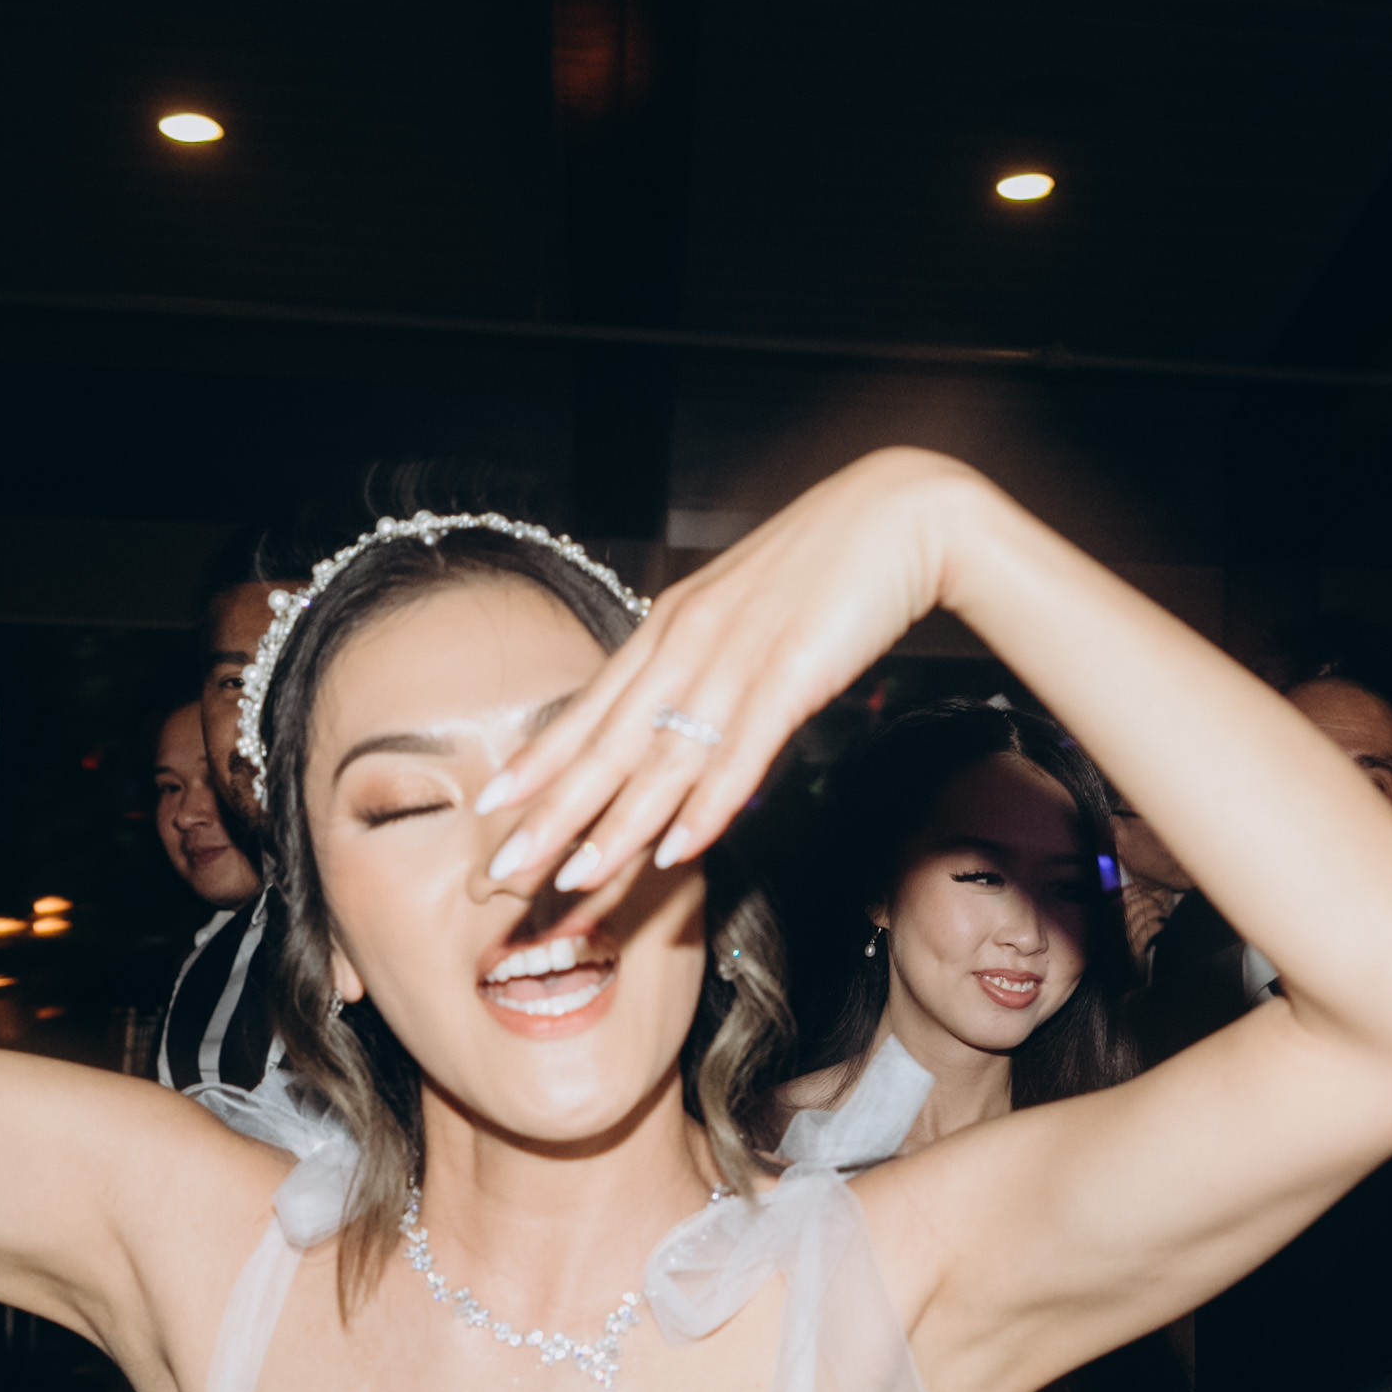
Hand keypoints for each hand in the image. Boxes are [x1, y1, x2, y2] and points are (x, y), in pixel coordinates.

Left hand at [476, 447, 974, 899]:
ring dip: (616, 824)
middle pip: (608, 740)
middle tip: (505, 865)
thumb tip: (682, 720)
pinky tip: (678, 848)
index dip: (538, 760)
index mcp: (672, 623)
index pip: (591, 706)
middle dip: (552, 810)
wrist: (902, 515)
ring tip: (575, 876)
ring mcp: (737, 655)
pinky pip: (740, 750)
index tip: (489, 804)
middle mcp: (689, 639)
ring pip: (662, 755)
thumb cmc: (829, 565)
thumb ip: (708, 663)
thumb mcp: (747, 613)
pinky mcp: (792, 671)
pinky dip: (707, 803)